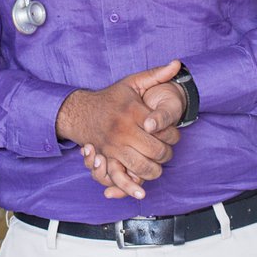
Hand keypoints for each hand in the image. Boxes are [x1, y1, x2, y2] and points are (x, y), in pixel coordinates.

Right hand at [57, 61, 183, 200]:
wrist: (80, 111)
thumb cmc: (112, 98)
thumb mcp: (133, 82)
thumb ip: (156, 74)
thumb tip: (177, 64)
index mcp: (132, 112)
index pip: (161, 129)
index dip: (173, 134)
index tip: (173, 133)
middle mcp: (122, 130)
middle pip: (156, 151)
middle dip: (166, 154)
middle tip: (166, 150)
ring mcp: (113, 146)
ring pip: (142, 166)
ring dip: (154, 169)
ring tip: (156, 163)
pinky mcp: (106, 158)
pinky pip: (120, 177)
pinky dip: (131, 187)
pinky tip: (141, 192)